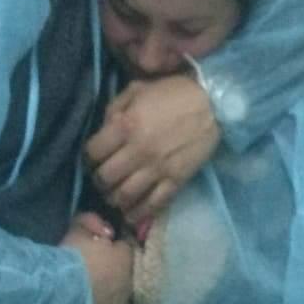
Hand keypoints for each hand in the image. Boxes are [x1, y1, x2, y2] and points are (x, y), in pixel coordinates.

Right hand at [61, 212, 132, 303]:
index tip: (99, 246)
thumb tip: (106, 231)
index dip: (112, 247)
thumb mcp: (77, 229)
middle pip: (125, 278)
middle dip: (114, 274)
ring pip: (121, 303)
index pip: (125, 248)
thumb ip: (91, 222)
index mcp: (125, 260)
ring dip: (112, 299)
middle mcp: (128, 286)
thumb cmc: (71, 259)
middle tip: (94, 272)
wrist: (60, 295)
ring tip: (94, 297)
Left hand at [86, 75, 218, 226]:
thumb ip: (115, 109)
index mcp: (126, 125)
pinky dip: (138, 213)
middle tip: (103, 179)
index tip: (93, 158)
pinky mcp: (175, 181)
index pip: (93, 152)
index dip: (89, 157)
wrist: (213, 105)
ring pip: (125, 195)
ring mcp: (157, 169)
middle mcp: (138, 151)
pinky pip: (152, 204)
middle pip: (106, 178)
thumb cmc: (173, 94)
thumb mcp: (138, 89)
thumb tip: (104, 130)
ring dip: (115, 199)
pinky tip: (131, 214)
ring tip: (114, 196)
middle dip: (99, 180)